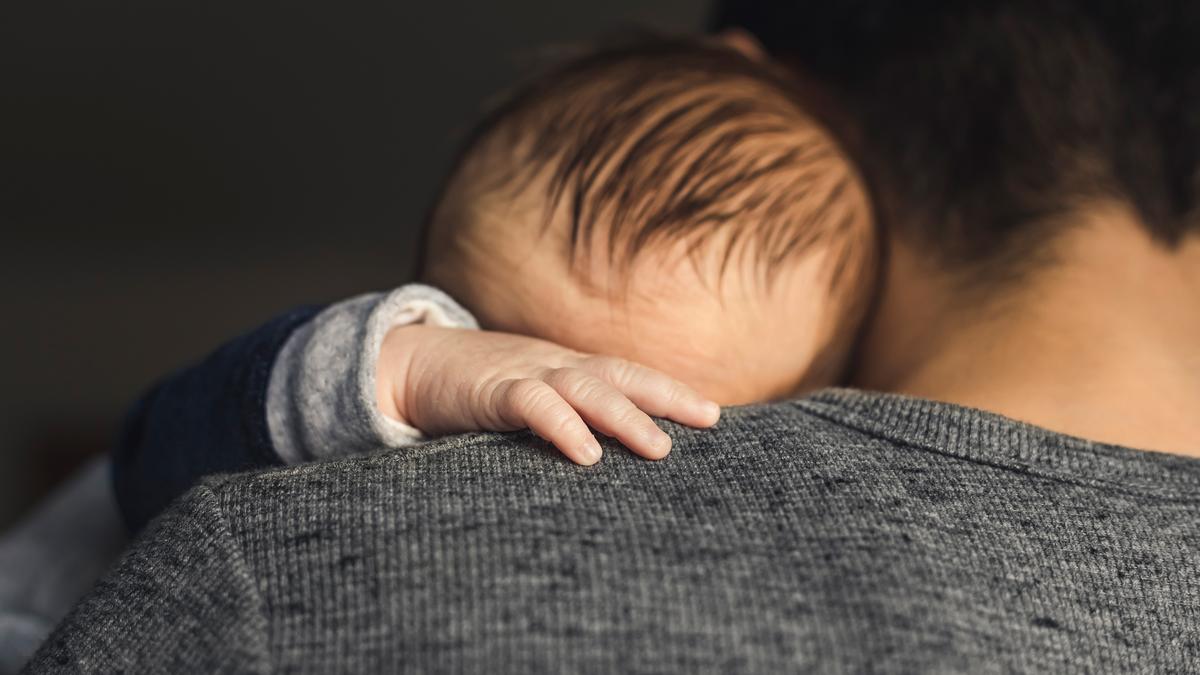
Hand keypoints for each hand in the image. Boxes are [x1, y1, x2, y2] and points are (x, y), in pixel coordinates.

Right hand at [376, 324, 719, 464]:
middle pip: (620, 375)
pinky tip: (586, 453)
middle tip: (708, 419)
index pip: (628, 375)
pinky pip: (533, 405)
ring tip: (658, 448)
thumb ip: (564, 416)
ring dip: (624, 416)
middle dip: (666, 396)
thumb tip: (606, 454)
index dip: (670, 390)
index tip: (713, 414)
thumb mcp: (528, 397)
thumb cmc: (474, 390)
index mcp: (567, 369)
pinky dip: (562, 425)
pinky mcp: (490, 390)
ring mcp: (523, 374)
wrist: (407, 363)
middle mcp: (553, 366)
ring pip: (585, 388)